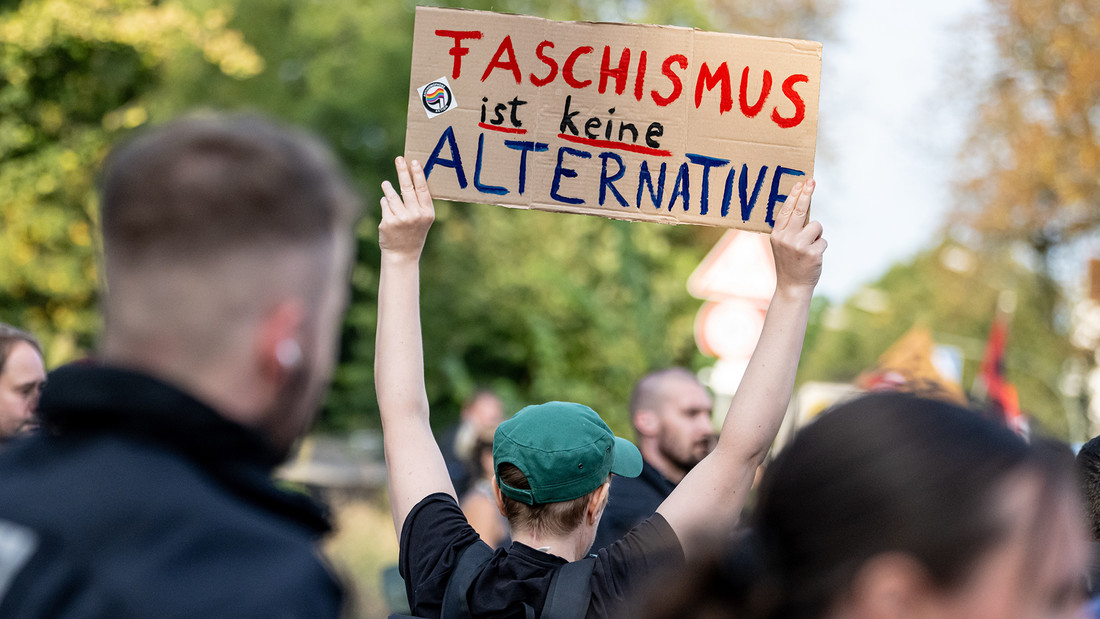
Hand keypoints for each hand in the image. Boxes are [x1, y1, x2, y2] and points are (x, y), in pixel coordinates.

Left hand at [379, 156, 435, 259]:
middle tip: (399, 159)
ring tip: (386, 184)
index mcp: (427, 213)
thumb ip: (420, 202)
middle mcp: (415, 215)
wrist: (403, 254)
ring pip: (392, 195)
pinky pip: (384, 204)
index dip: (418, 174)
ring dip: (388, 188)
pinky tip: (389, 212)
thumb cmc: (414, 233)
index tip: (414, 162)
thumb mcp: (423, 219)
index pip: (422, 189)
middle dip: (402, 171)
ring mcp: (401, 218)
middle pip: (407, 187)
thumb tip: (411, 177)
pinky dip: (385, 204)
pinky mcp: (388, 221)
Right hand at [771, 179, 825, 296]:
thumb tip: (802, 206)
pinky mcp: (812, 253)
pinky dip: (820, 247)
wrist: (792, 286)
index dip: (794, 195)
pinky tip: (812, 258)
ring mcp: (799, 246)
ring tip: (809, 247)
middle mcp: (786, 239)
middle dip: (806, 194)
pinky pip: (823, 241)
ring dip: (816, 235)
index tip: (801, 183)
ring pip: (816, 226)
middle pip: (799, 211)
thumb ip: (789, 229)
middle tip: (812, 181)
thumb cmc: (789, 262)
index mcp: (776, 235)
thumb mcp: (782, 244)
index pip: (786, 210)